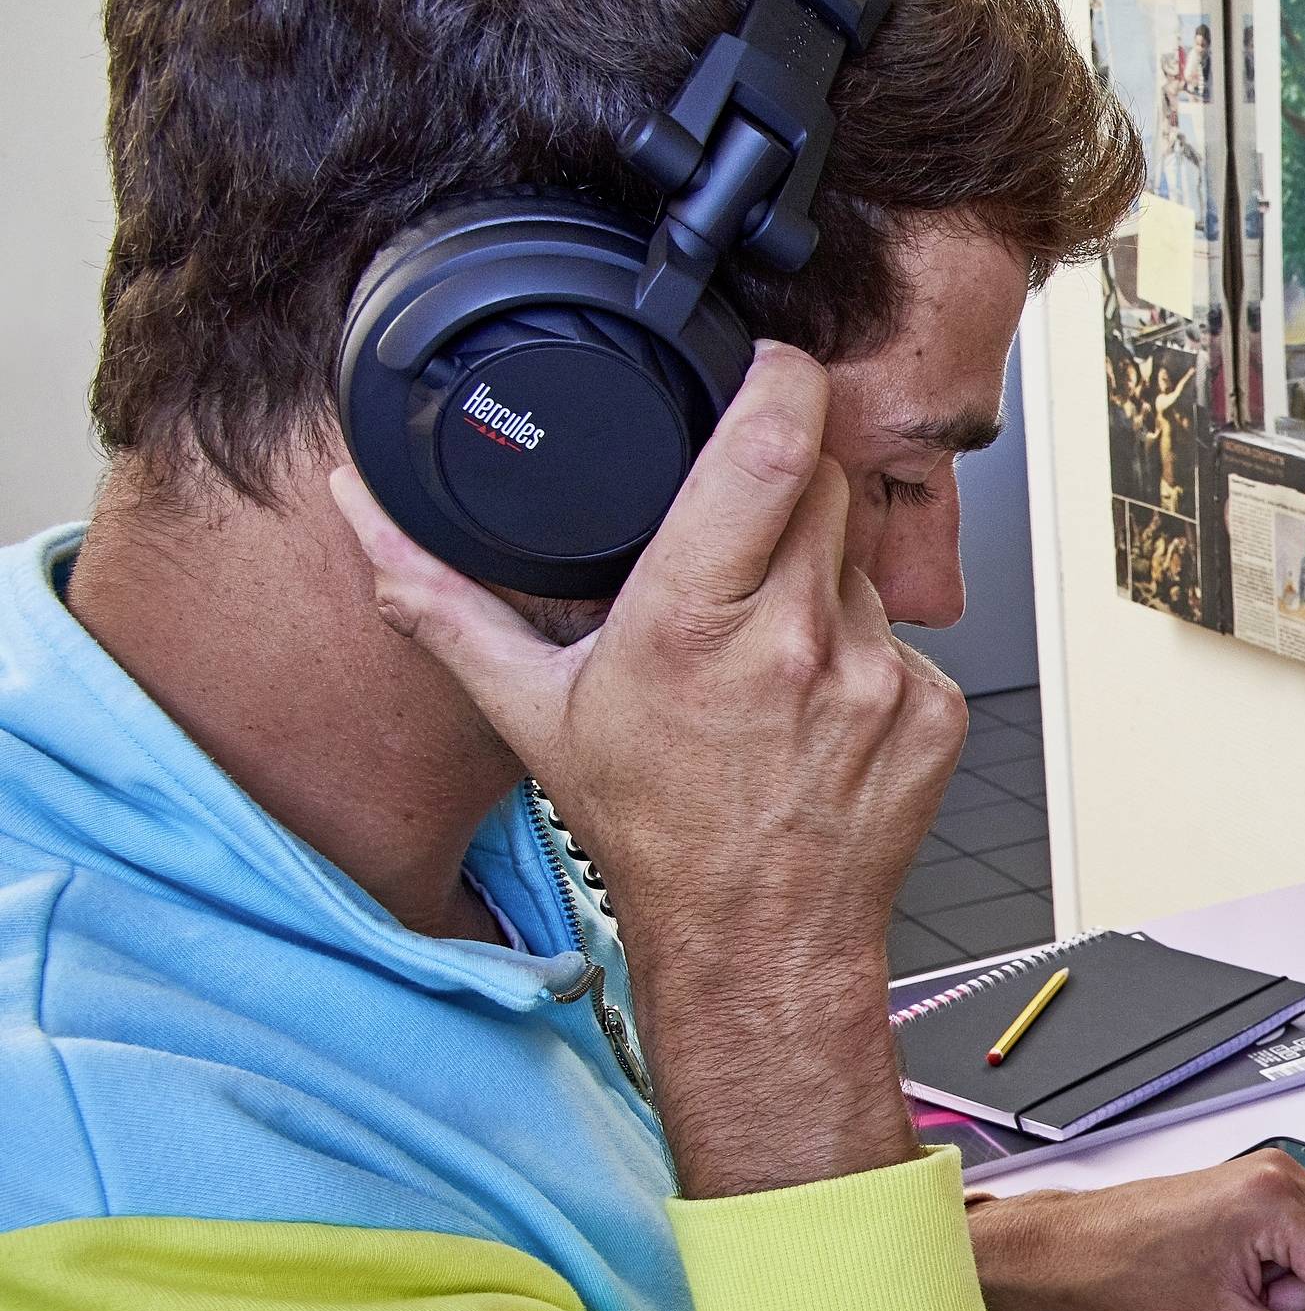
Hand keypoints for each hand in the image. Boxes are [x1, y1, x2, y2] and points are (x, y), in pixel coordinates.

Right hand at [330, 342, 967, 1196]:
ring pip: (861, 558)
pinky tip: (820, 705)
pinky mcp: (932, 709)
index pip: (772, 443)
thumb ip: (446, 602)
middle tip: (740, 560)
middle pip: (821, 482)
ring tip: (771, 658)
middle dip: (786, 490)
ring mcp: (874, 675)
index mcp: (691, 620)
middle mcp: (792, 640)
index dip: (780, 380)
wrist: (757, 941)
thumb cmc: (654, 834)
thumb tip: (366, 517)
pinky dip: (866, 649)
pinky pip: (904, 632)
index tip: (767, 369)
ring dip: (821, 580)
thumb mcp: (534, 713)